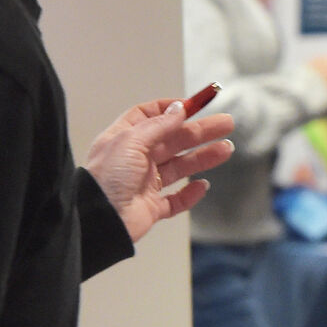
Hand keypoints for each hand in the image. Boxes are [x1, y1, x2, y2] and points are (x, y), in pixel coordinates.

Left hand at [85, 100, 235, 242]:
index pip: (149, 117)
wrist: (99, 220)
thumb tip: (179, 108)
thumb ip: (158, 125)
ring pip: (179, 168)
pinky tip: (203, 185)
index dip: (171, 110)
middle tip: (226, 124)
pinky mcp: (151, 208)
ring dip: (202, 158)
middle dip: (200, 132)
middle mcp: (135, 160)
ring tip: (226, 150)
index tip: (194, 106)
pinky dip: (190, 194)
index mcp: (124, 140)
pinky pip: (175, 200)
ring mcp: (144, 184)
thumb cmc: (107, 178)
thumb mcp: (131, 141)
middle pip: (172, 140)